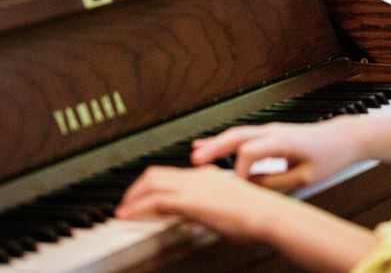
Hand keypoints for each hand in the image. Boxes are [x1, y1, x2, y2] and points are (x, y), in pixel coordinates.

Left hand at [115, 162, 375, 271]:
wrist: (267, 215)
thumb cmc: (255, 216)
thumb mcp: (225, 208)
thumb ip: (206, 209)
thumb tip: (192, 216)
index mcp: (206, 175)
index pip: (170, 174)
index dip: (151, 184)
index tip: (141, 197)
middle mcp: (197, 176)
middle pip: (156, 173)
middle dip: (136, 188)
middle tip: (127, 203)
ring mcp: (193, 186)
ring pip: (152, 182)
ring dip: (133, 196)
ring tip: (123, 211)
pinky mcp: (191, 201)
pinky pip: (156, 200)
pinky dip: (138, 206)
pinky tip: (129, 216)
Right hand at [190, 117, 360, 190]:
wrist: (341, 138)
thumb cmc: (328, 157)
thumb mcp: (305, 177)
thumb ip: (277, 182)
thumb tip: (252, 187)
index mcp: (283, 141)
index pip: (249, 152)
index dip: (239, 171)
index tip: (238, 187)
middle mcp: (274, 131)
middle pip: (237, 136)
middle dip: (215, 147)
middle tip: (195, 158)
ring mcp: (271, 129)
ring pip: (238, 133)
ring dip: (217, 142)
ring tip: (196, 151)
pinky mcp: (271, 133)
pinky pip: (245, 135)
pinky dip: (227, 141)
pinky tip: (214, 144)